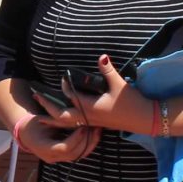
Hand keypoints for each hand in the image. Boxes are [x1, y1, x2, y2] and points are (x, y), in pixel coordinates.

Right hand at [16, 114, 100, 163]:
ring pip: (78, 156)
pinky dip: (86, 145)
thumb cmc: (32, 124)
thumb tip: (71, 116)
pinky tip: (93, 135)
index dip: (75, 139)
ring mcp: (57, 159)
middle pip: (74, 154)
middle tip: (95, 128)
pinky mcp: (62, 157)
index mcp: (43, 148)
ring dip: (90, 144)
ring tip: (97, 131)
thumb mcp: (41, 120)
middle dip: (86, 141)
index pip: (64, 148)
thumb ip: (55, 121)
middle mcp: (51, 157)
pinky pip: (77, 154)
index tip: (82, 127)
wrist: (25, 134)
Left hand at [37, 54, 151, 134]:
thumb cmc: (132, 102)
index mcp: (91, 107)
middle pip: (61, 115)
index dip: (65, 86)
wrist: (146, 119)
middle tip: (36, 97)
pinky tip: (60, 117)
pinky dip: (64, 122)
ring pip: (67, 123)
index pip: (71, 97)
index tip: (62, 78)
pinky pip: (75, 125)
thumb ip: (108, 70)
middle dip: (48, 107)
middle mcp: (88, 117)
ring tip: (41, 113)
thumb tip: (101, 56)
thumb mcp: (119, 84)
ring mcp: (92, 122)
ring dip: (53, 117)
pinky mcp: (96, 125)